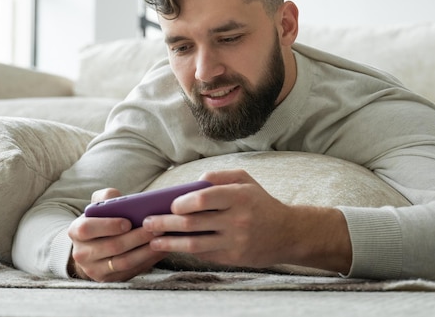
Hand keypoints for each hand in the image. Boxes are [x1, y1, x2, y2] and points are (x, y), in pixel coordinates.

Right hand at [67, 188, 167, 281]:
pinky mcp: (109, 279)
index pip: (87, 229)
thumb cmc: (100, 221)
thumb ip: (106, 197)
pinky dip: (148, 260)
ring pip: (124, 261)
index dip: (109, 225)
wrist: (92, 248)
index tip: (128, 222)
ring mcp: (94, 269)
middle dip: (137, 237)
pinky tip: (160, 249)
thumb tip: (117, 197)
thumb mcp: (98, 207)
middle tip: (156, 227)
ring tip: (162, 238)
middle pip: (112, 246)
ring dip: (146, 250)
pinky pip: (132, 271)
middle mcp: (82, 253)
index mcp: (76, 231)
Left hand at [142, 170, 351, 272]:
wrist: (287, 233)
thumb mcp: (246, 180)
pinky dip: (186, 250)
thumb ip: (219, 176)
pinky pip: (204, 254)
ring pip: (194, 244)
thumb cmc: (260, 202)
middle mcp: (237, 219)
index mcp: (239, 196)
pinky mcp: (233, 257)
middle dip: (166, 223)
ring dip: (170, 242)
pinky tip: (173, 246)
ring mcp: (235, 241)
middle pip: (193, 223)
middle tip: (147, 223)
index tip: (170, 205)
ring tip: (153, 240)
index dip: (183, 202)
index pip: (204, 198)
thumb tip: (192, 183)